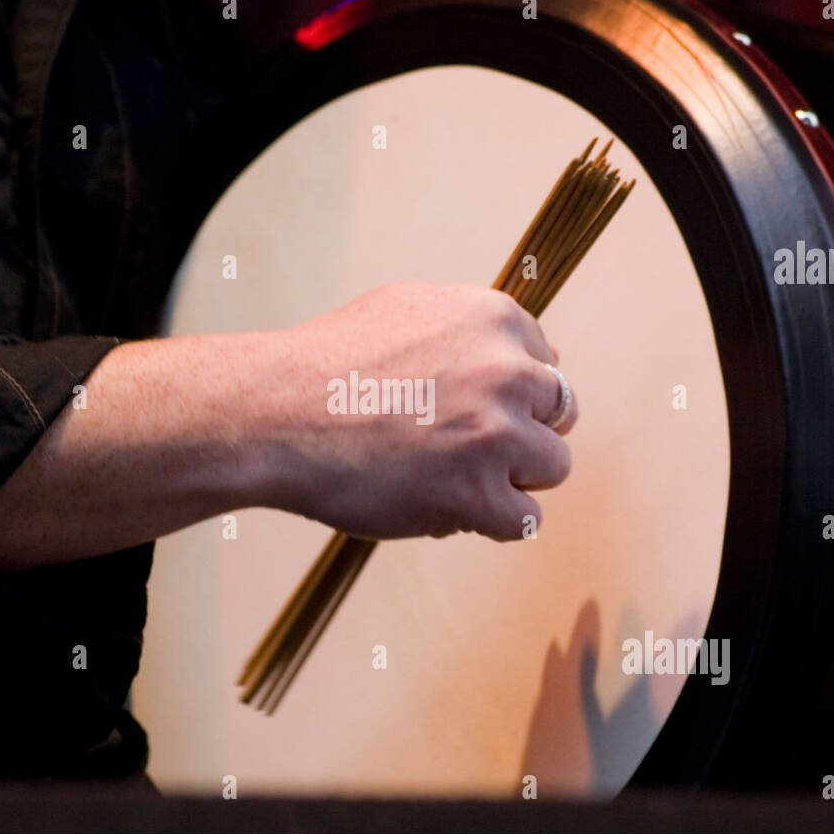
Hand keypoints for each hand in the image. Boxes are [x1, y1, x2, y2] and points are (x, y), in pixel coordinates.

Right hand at [264, 281, 576, 540]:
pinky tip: (448, 509)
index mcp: (494, 318)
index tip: (472, 411)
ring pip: (551, 468)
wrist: (274, 414)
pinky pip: (525, 520)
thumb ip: (471, 330)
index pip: (545, 364)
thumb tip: (532, 354)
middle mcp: (507, 371)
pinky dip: (492, 522)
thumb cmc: (327, 365)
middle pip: (559, 414)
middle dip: (520, 433)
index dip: (511, 396)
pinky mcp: (477, 493)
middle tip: (463, 447)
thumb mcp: (405, 310)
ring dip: (511, 479)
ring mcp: (496, 434)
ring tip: (452, 478)